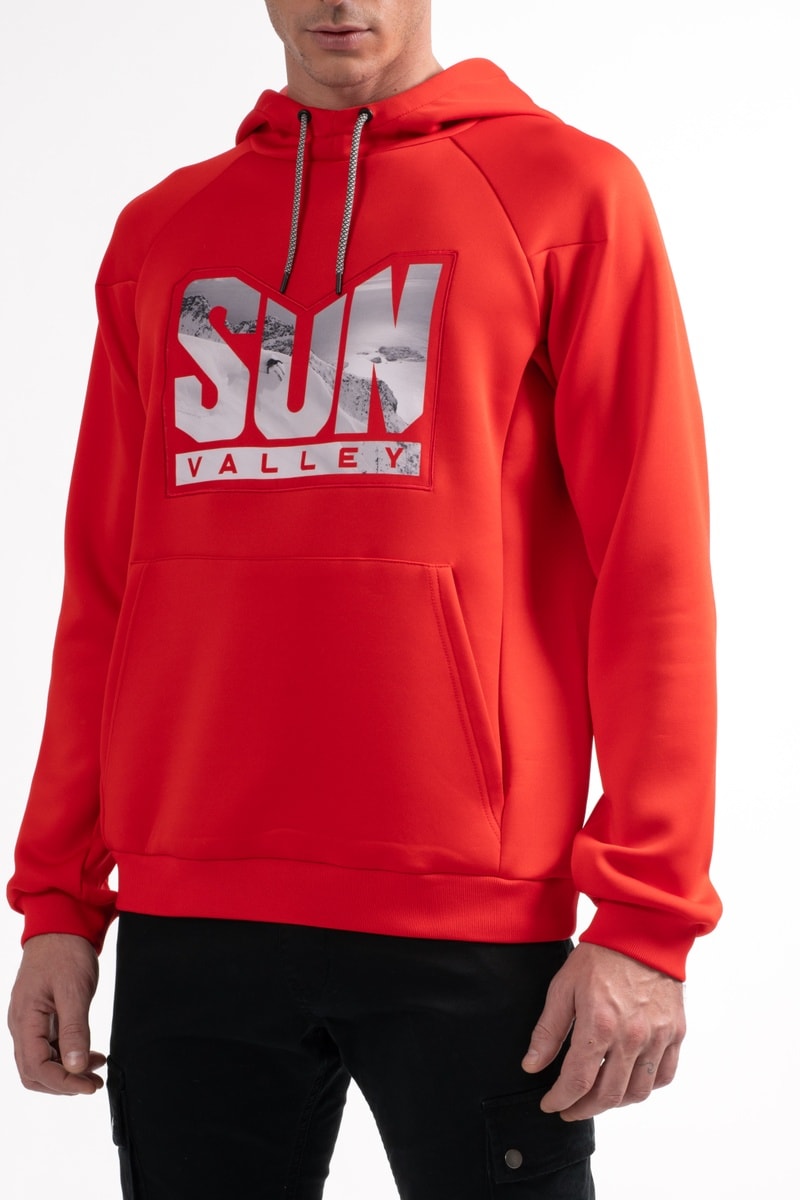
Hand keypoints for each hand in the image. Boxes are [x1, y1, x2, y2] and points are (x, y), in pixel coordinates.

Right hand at [8, 933, 105, 1095]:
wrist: (61, 924)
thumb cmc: (65, 952)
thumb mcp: (74, 991)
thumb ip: (74, 1030)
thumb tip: (75, 1068)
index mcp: (26, 1019)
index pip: (36, 1068)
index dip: (63, 1083)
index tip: (89, 1086)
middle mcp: (22, 1024)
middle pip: (33, 1072)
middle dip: (63, 1084)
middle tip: (94, 1084)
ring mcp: (29, 1021)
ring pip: (40, 1062)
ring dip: (66, 1072)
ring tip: (96, 1071)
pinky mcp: (40, 1017)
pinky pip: (47, 1047)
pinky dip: (67, 1056)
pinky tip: (90, 1054)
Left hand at [521, 943, 684, 1120]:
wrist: (642, 931)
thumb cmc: (600, 956)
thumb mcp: (563, 987)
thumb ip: (548, 1031)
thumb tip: (532, 1065)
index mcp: (600, 1024)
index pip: (578, 1081)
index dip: (560, 1099)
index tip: (550, 1104)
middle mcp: (633, 1037)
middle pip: (608, 1095)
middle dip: (583, 1108)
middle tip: (569, 1108)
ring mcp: (658, 1037)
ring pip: (638, 1092)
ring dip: (614, 1103)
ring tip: (596, 1097)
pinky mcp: (675, 1032)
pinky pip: (664, 1075)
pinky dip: (645, 1087)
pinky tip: (628, 1081)